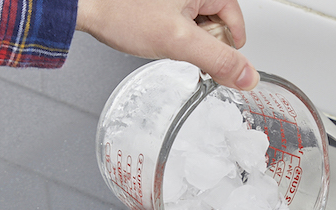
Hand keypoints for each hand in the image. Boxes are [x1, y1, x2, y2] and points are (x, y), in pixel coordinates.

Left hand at [76, 0, 258, 89]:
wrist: (87, 5)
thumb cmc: (122, 11)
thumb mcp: (179, 41)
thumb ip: (218, 60)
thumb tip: (248, 76)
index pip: (237, 23)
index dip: (221, 47)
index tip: (202, 56)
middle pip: (218, 23)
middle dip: (200, 42)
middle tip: (176, 43)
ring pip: (198, 24)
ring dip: (184, 39)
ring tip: (160, 35)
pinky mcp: (164, 3)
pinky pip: (181, 20)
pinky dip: (172, 32)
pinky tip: (154, 33)